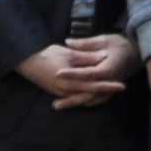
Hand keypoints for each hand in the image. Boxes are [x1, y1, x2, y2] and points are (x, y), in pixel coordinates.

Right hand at [13, 38, 132, 106]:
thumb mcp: (69, 53)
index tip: (122, 85)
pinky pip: (75, 96)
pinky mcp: (58, 92)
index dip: (109, 85)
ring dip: (96, 95)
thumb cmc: (47, 55)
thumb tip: (104, 56)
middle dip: (105, 92)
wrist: (27, 62)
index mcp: (72, 82)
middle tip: (120, 88)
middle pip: (91, 95)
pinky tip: (92, 92)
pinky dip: (85, 94)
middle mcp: (68, 91)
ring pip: (83, 97)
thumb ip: (87, 56)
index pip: (95, 85)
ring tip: (109, 90)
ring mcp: (62, 93)